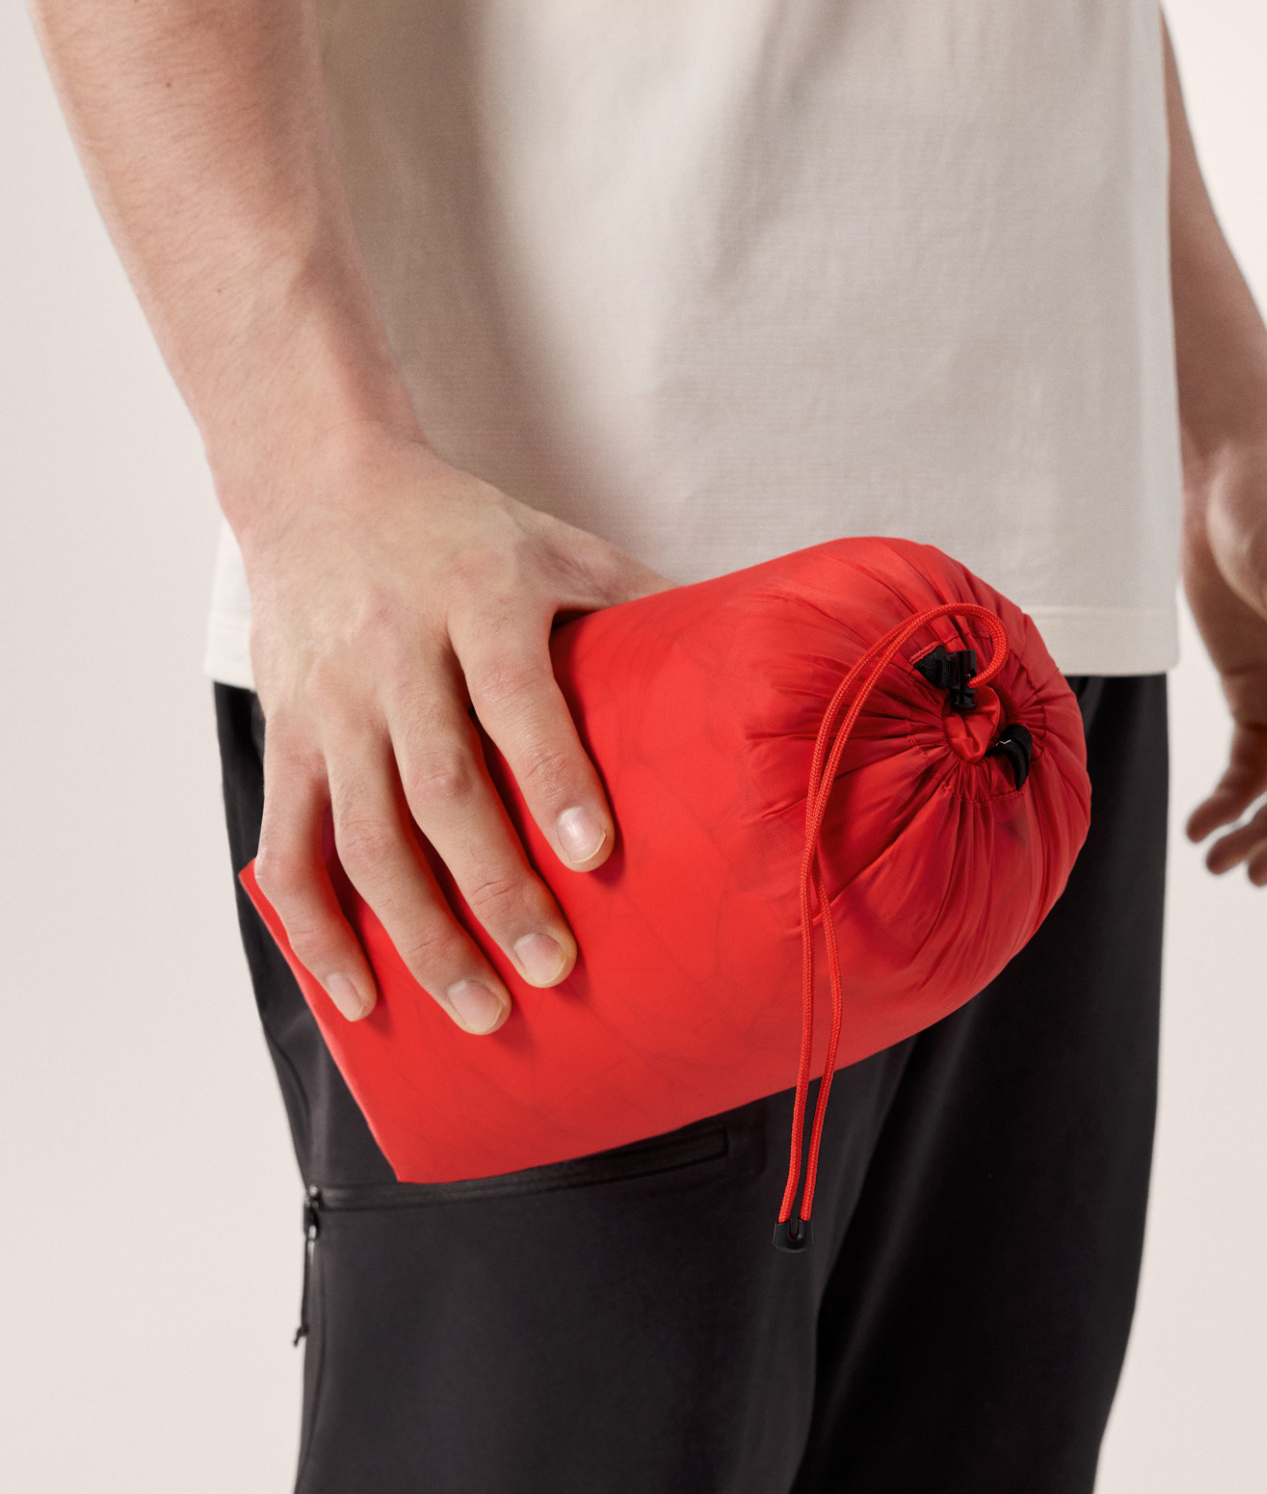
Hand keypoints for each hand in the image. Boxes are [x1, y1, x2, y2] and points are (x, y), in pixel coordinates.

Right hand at [246, 434, 671, 1030]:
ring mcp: (329, 701)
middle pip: (437, 785)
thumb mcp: (558, 542)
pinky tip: (361, 996)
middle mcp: (393, 649)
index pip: (513, 691)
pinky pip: (286, 844)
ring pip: (362, 833)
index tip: (597, 855)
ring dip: (415, 932)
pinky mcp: (285, 736)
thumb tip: (755, 669)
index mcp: (476, 594)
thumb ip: (642, 598)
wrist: (317, 484)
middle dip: (493, 887)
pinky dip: (313, 928)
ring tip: (478, 1009)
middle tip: (551, 971)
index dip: (552, 774)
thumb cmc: (463, 529)